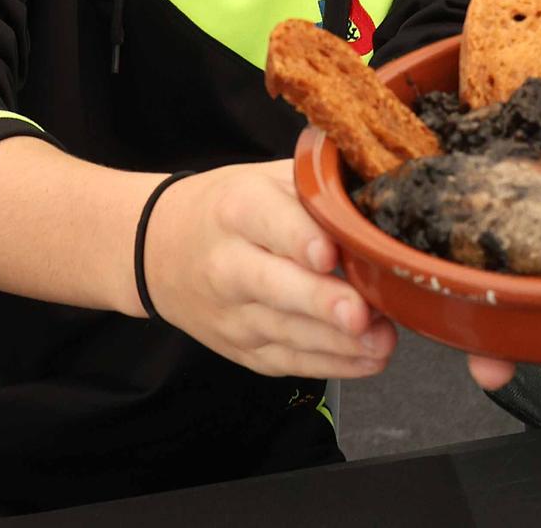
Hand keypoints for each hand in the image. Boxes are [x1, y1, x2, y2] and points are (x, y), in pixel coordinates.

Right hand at [144, 154, 397, 378]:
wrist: (158, 250)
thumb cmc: (228, 207)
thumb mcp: (265, 177)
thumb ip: (316, 185)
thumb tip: (379, 189)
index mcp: (237, 208)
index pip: (268, 222)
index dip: (299, 238)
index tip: (328, 252)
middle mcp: (228, 264)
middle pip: (274, 285)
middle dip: (320, 302)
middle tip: (361, 313)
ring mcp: (232, 313)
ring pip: (286, 331)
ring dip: (338, 343)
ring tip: (383, 341)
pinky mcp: (240, 349)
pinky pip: (287, 360)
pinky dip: (330, 364)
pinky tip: (368, 359)